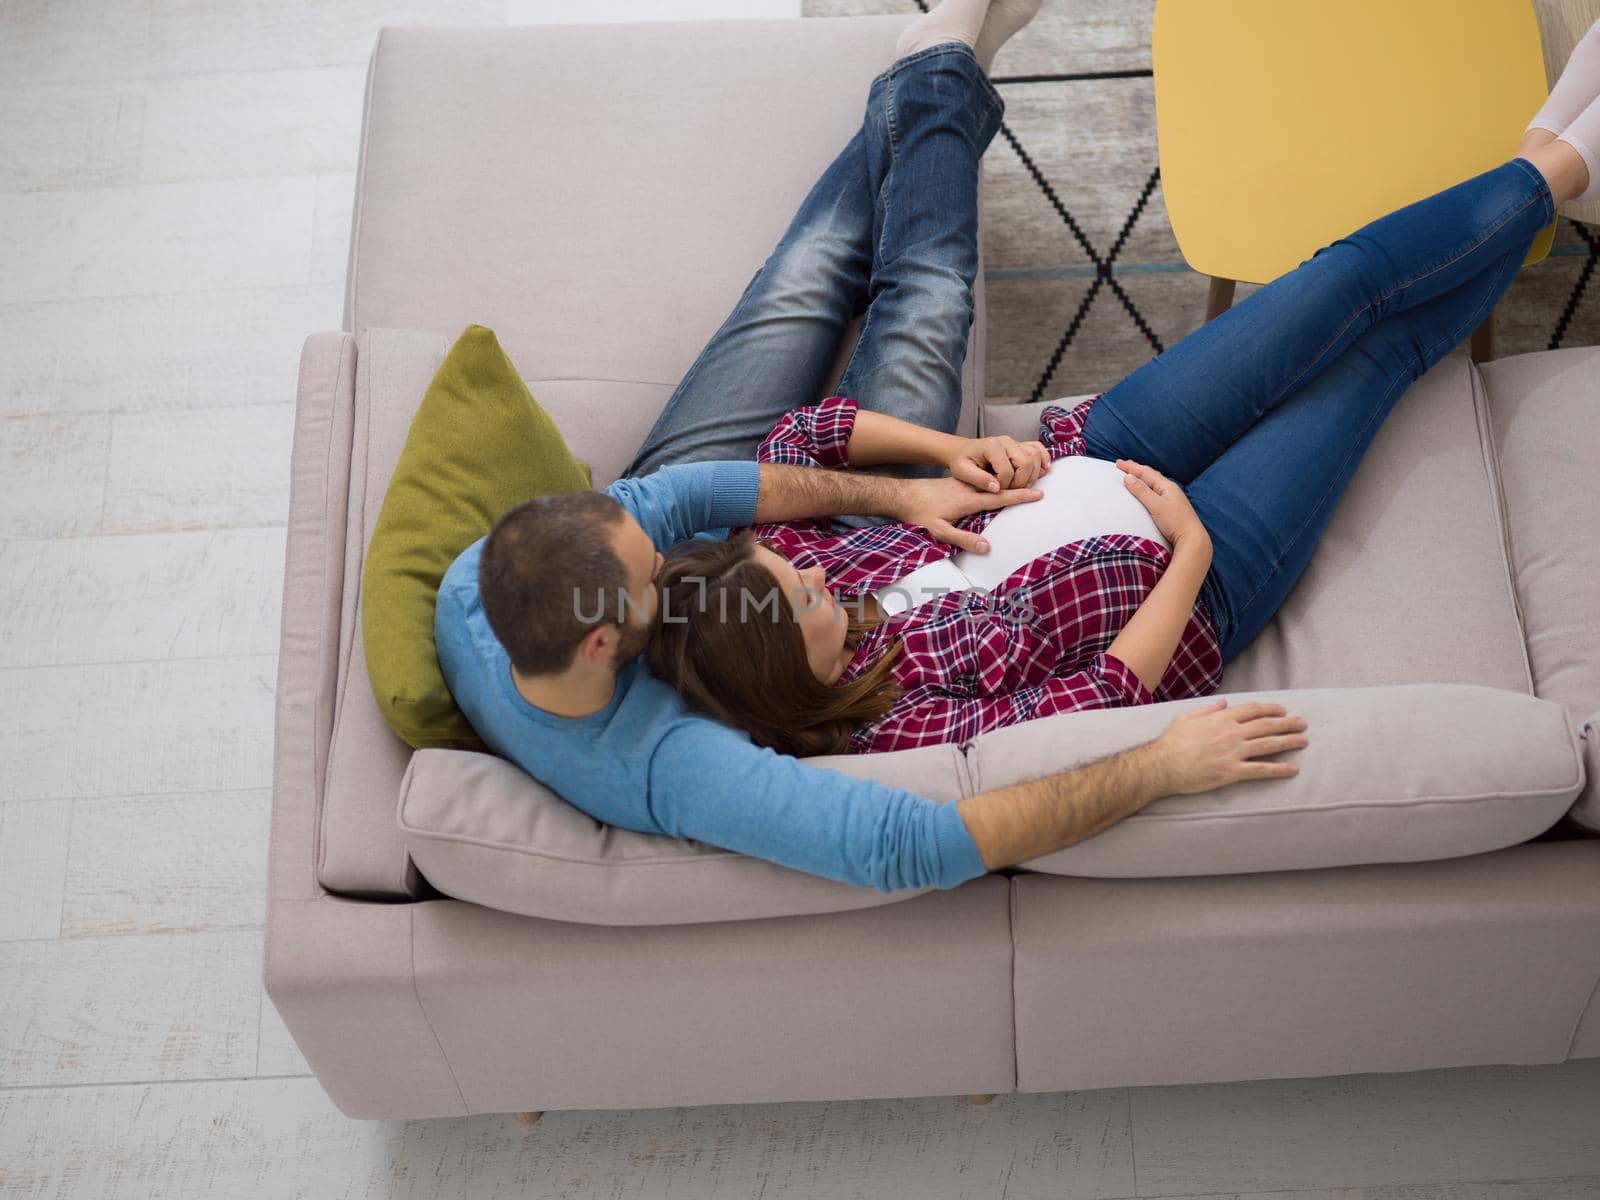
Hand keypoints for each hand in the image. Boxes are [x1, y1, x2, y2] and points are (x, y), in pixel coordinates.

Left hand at [895, 475, 1042, 553]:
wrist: (903, 494)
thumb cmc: (920, 514)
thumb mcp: (939, 531)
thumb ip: (963, 539)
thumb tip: (987, 548)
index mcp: (969, 499)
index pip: (1001, 497)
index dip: (1021, 496)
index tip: (1039, 494)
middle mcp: (971, 487)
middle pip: (1003, 485)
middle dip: (1024, 483)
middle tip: (1046, 483)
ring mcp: (966, 483)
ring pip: (995, 479)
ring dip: (1013, 477)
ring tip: (1034, 477)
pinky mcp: (961, 481)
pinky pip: (986, 478)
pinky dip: (999, 477)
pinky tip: (1006, 478)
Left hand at [948, 435, 1050, 491]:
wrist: (962, 450)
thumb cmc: (961, 461)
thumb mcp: (963, 471)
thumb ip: (978, 479)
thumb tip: (997, 488)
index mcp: (992, 446)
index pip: (1007, 470)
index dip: (1004, 485)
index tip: (995, 489)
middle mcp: (1006, 441)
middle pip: (1027, 462)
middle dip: (1021, 481)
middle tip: (1010, 489)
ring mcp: (1015, 442)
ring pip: (1035, 456)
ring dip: (1032, 474)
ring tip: (1020, 484)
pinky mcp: (1020, 445)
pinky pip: (1038, 449)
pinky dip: (1043, 460)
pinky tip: (1042, 471)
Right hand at [1116, 459, 1208, 548]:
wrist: (1192, 539)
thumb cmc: (1175, 522)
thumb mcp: (1156, 505)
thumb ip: (1141, 491)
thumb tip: (1128, 477)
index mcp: (1167, 486)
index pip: (1146, 473)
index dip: (1131, 468)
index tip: (1118, 463)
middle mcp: (1170, 490)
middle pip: (1151, 476)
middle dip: (1137, 470)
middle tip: (1125, 465)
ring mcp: (1173, 499)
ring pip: (1154, 483)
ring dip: (1143, 478)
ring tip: (1135, 475)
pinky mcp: (1172, 508)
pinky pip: (1157, 492)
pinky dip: (1148, 488)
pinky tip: (1148, 492)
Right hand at [1150, 698, 1308, 794]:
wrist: (1162, 765)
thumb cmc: (1171, 742)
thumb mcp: (1186, 717)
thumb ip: (1208, 709)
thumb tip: (1224, 703)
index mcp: (1221, 718)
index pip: (1253, 710)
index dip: (1271, 709)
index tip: (1282, 710)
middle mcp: (1231, 733)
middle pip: (1266, 725)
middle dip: (1287, 723)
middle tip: (1302, 723)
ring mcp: (1233, 752)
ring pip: (1268, 745)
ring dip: (1289, 742)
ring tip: (1304, 741)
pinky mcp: (1232, 772)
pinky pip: (1261, 770)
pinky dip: (1279, 769)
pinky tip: (1293, 769)